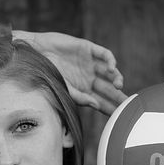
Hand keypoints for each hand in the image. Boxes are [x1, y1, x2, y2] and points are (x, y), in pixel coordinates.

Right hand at [12, 30, 127, 115]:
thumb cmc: (46, 73)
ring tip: (119, 85)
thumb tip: (96, 105)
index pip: (101, 101)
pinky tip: (112, 69)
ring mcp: (90, 63)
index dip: (111, 108)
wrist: (35, 52)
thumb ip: (80, 98)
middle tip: (128, 102)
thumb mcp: (63, 89)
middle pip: (109, 88)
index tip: (121, 116)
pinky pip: (104, 54)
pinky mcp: (88, 48)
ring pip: (110, 72)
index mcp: (84, 90)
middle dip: (119, 96)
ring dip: (117, 78)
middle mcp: (89, 77)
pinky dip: (110, 60)